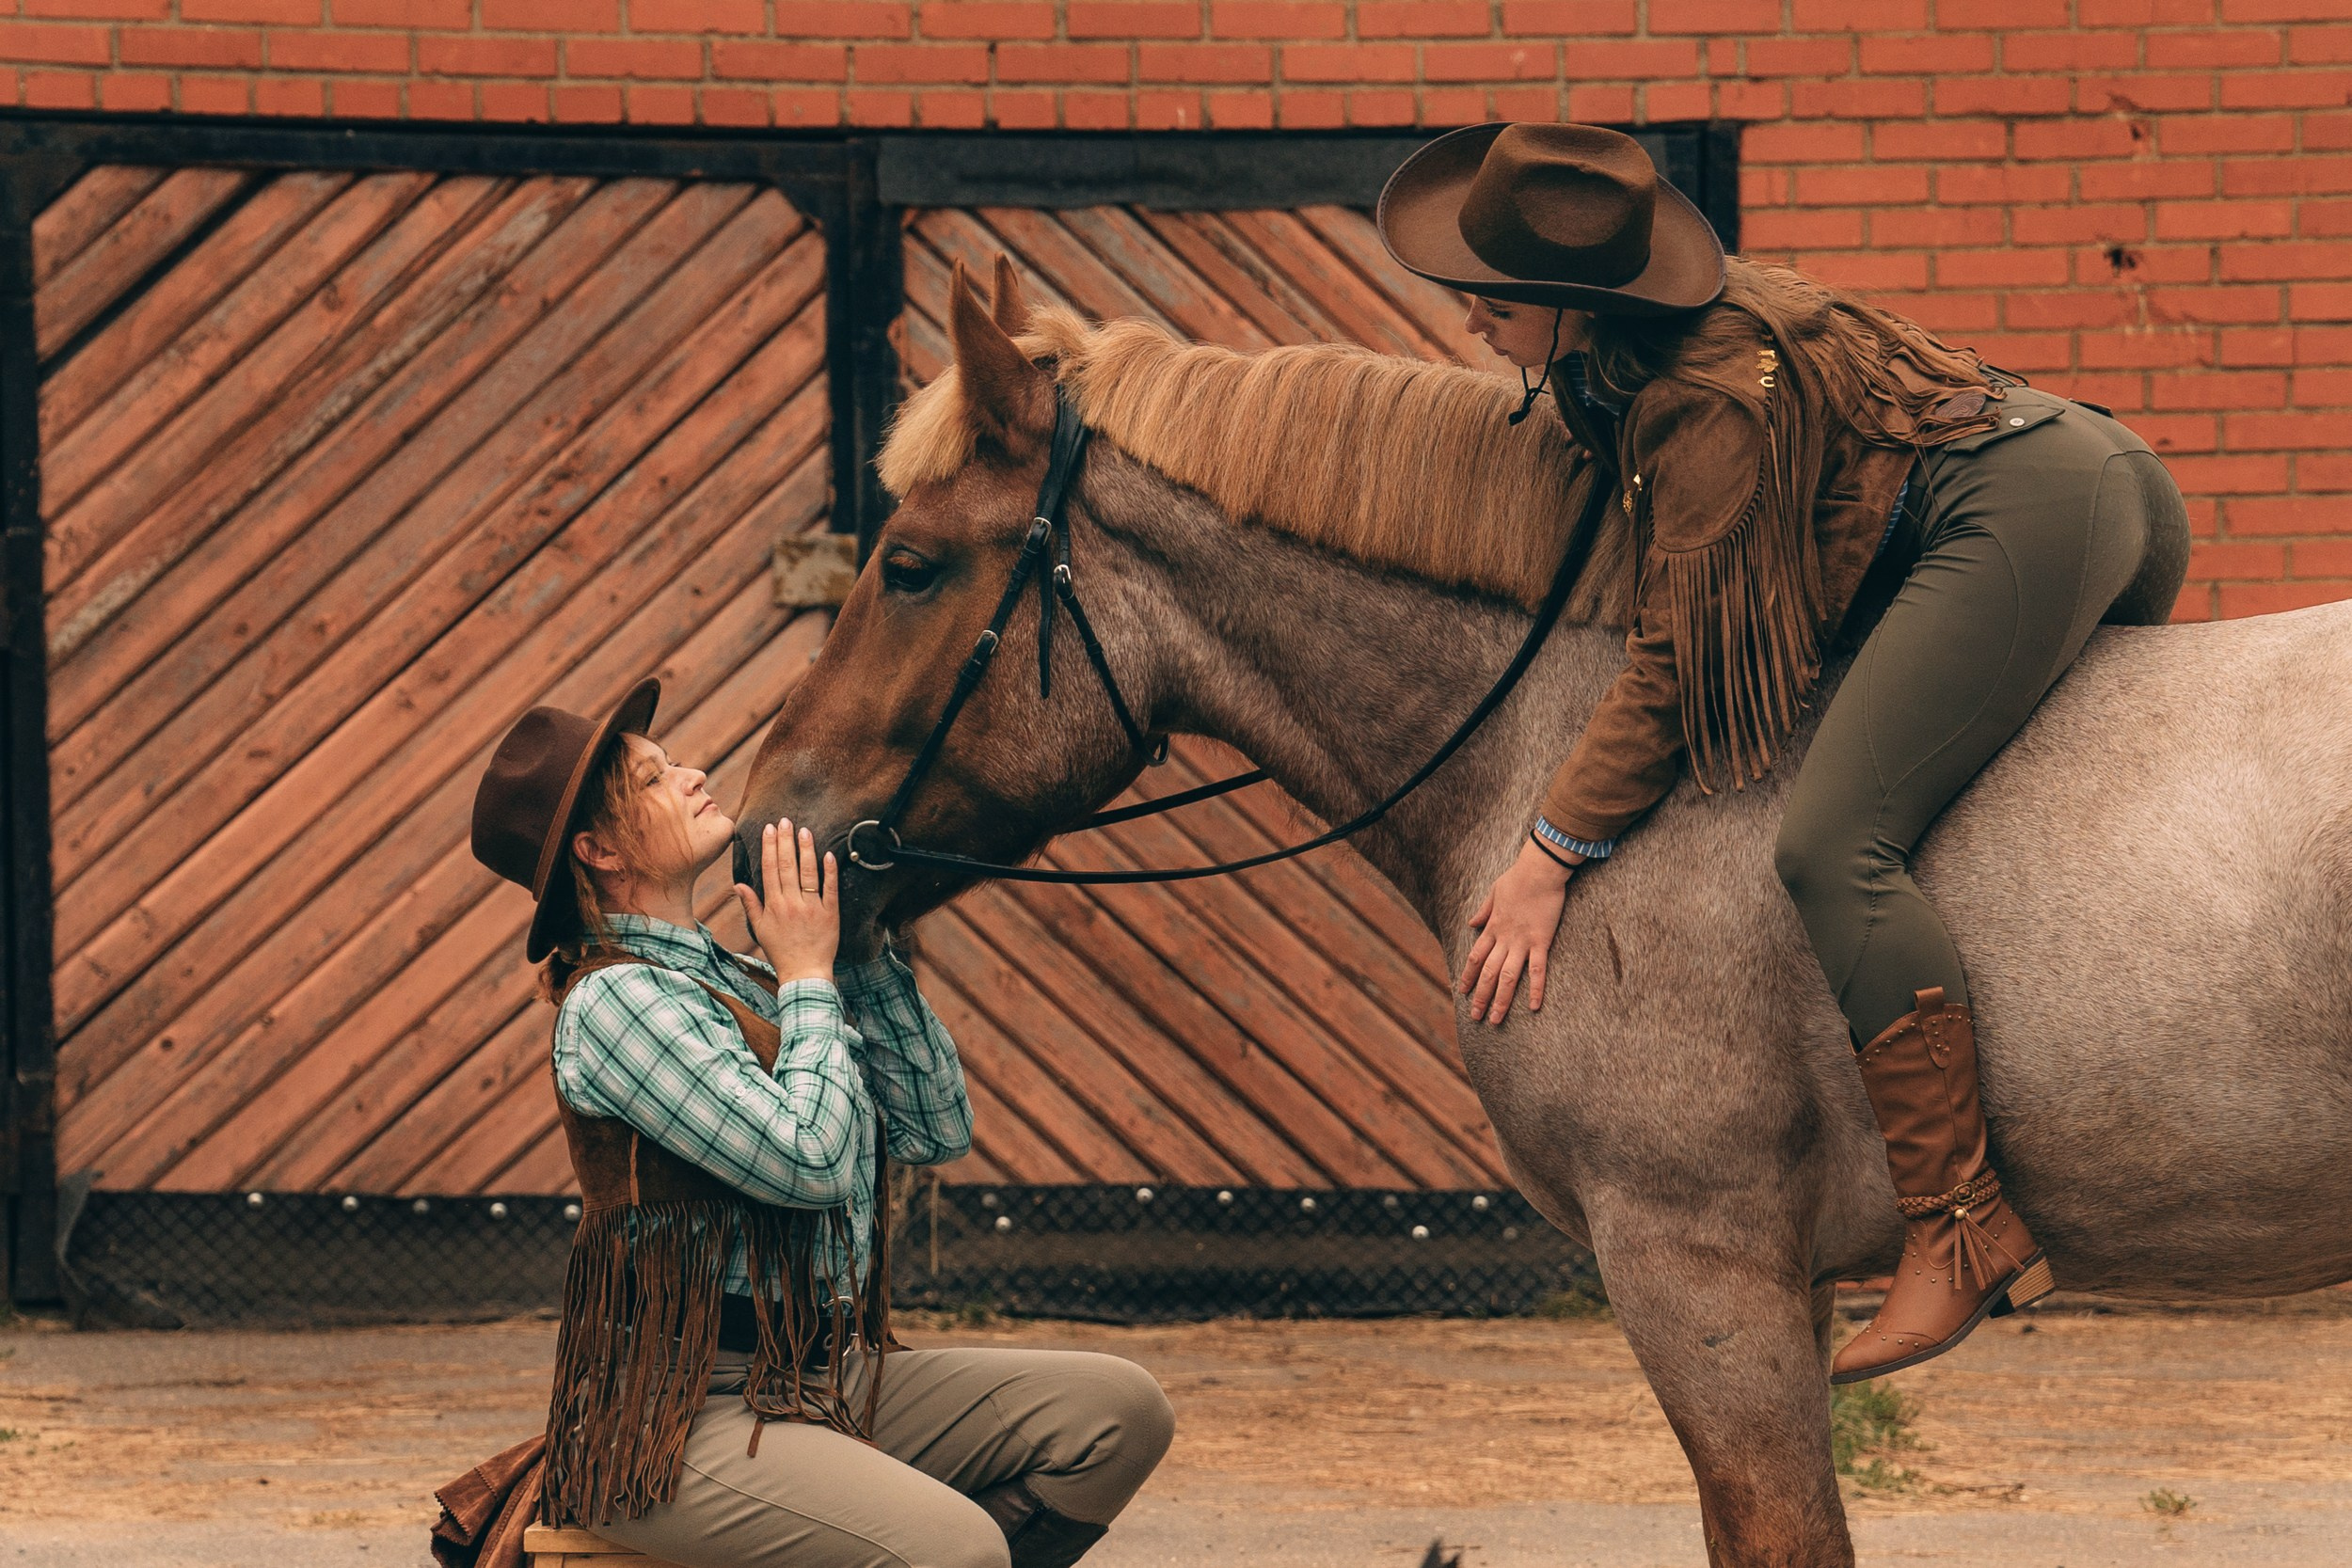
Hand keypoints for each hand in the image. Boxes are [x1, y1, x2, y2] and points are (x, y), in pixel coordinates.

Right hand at [734, 819, 838, 981]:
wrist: (804, 973)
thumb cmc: (781, 951)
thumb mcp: (760, 929)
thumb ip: (750, 904)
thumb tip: (738, 884)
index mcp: (773, 905)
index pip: (770, 869)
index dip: (769, 847)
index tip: (769, 829)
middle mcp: (791, 903)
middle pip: (787, 866)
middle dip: (785, 841)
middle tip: (785, 820)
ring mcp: (812, 907)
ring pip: (808, 873)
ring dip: (806, 850)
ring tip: (804, 830)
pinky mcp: (830, 913)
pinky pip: (830, 889)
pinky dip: (829, 872)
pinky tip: (828, 854)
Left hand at [1459, 838, 1577, 1024]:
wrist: (1539, 870)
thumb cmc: (1518, 877)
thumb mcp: (1494, 892)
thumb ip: (1483, 911)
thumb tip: (1471, 923)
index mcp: (1492, 927)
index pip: (1475, 957)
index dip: (1468, 976)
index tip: (1462, 991)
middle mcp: (1504, 939)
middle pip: (1488, 973)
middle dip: (1480, 996)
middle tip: (1475, 1017)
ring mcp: (1522, 941)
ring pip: (1508, 977)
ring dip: (1500, 1000)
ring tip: (1495, 1019)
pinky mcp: (1541, 941)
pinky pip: (1538, 970)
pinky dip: (1536, 989)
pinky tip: (1535, 1007)